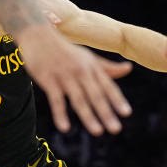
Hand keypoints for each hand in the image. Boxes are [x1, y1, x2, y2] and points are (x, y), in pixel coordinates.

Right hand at [14, 24, 132, 133]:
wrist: (37, 34)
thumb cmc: (66, 49)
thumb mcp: (88, 57)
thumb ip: (108, 67)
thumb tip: (129, 68)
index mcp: (92, 67)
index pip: (108, 86)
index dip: (117, 100)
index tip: (126, 113)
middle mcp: (81, 71)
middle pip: (96, 95)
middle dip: (106, 113)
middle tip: (116, 129)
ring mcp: (64, 76)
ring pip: (79, 99)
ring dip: (88, 116)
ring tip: (98, 132)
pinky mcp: (48, 80)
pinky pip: (56, 100)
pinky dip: (60, 114)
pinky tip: (65, 128)